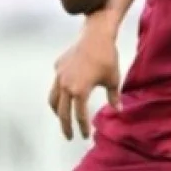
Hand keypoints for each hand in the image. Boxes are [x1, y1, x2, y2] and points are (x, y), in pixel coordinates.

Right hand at [48, 20, 121, 140]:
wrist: (96, 35)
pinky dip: (59, 91)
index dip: (82, 128)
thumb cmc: (107, 57)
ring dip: (57, 110)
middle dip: (66, 126)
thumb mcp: (113, 79)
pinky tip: (65, 92)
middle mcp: (65, 85)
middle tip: (69, 136)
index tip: (85, 136)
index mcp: (79, 91)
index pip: (79, 115)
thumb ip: (114, 97)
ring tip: (62, 117)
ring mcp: (59, 75)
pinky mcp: (58, 66)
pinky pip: (56, 83)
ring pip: (53, 98)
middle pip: (62, 112)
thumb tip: (118, 110)